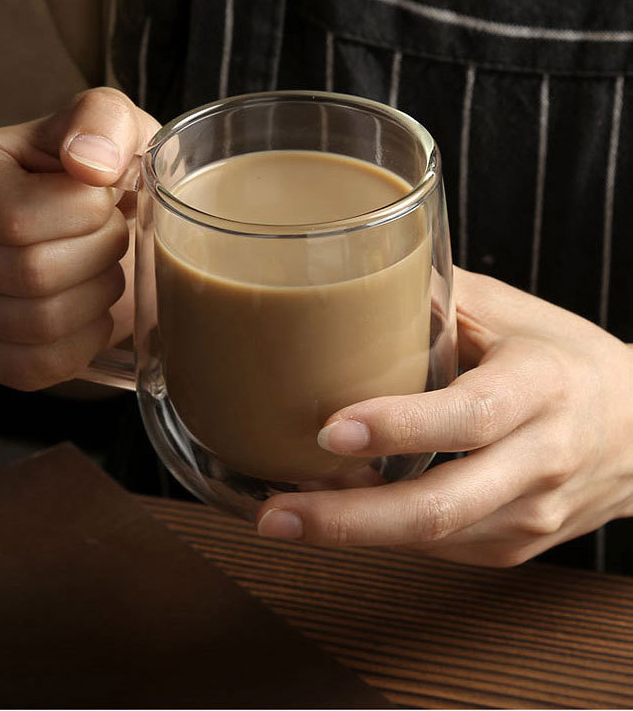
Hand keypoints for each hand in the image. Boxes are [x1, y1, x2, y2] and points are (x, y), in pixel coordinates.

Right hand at [0, 88, 158, 390]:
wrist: (100, 222)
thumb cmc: (98, 170)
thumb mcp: (108, 123)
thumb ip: (101, 120)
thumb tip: (91, 163)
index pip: (15, 216)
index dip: (84, 212)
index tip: (107, 195)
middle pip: (32, 272)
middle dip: (101, 251)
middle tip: (114, 229)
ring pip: (42, 322)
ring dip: (99, 292)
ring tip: (105, 262)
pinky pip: (42, 366)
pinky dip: (87, 338)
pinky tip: (93, 303)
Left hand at [256, 269, 632, 565]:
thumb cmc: (562, 357)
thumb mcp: (509, 312)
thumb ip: (433, 299)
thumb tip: (344, 285)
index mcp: (540, 388)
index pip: (468, 416)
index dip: (398, 427)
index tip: (329, 429)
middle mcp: (540, 462)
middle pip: (440, 509)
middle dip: (347, 520)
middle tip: (274, 513)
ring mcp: (529, 517)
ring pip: (430, 539)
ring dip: (350, 530)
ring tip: (279, 511)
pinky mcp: (511, 549)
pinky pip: (436, 547)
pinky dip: (380, 533)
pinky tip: (334, 511)